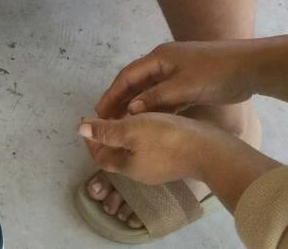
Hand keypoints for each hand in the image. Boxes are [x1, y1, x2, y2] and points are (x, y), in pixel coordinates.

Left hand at [81, 112, 279, 214]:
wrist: (207, 148)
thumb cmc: (166, 138)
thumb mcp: (131, 129)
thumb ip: (106, 130)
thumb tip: (79, 129)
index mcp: (127, 167)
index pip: (100, 156)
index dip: (91, 139)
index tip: (86, 120)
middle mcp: (141, 172)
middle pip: (116, 154)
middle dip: (107, 136)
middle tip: (104, 116)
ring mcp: (158, 168)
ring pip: (133, 150)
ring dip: (124, 134)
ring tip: (124, 115)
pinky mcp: (173, 160)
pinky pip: (149, 147)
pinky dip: (141, 135)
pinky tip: (148, 120)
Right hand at [95, 41, 261, 119]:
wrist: (248, 68)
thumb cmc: (215, 73)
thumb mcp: (184, 86)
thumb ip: (158, 98)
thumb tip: (133, 109)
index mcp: (159, 58)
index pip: (128, 76)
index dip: (112, 93)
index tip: (99, 111)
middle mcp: (164, 64)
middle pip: (136, 83)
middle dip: (120, 100)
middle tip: (106, 120)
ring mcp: (177, 74)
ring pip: (150, 91)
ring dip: (137, 106)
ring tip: (123, 124)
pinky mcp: (189, 84)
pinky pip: (165, 97)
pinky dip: (155, 108)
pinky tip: (150, 122)